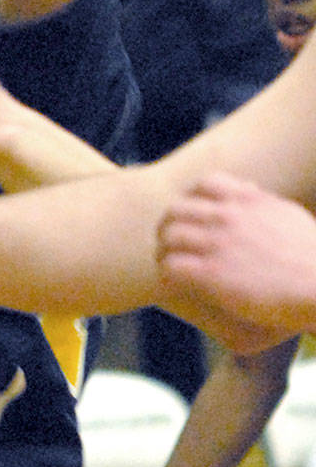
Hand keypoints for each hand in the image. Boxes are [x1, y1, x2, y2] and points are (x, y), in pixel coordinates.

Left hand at [156, 172, 315, 351]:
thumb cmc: (313, 255)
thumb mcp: (288, 214)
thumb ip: (262, 202)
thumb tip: (249, 192)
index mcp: (247, 200)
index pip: (202, 185)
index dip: (190, 200)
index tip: (189, 216)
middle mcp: (227, 216)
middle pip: (176, 210)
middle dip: (169, 225)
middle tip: (168, 241)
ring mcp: (217, 243)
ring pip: (169, 237)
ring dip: (165, 250)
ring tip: (167, 263)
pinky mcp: (212, 273)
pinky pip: (171, 266)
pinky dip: (167, 273)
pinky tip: (174, 282)